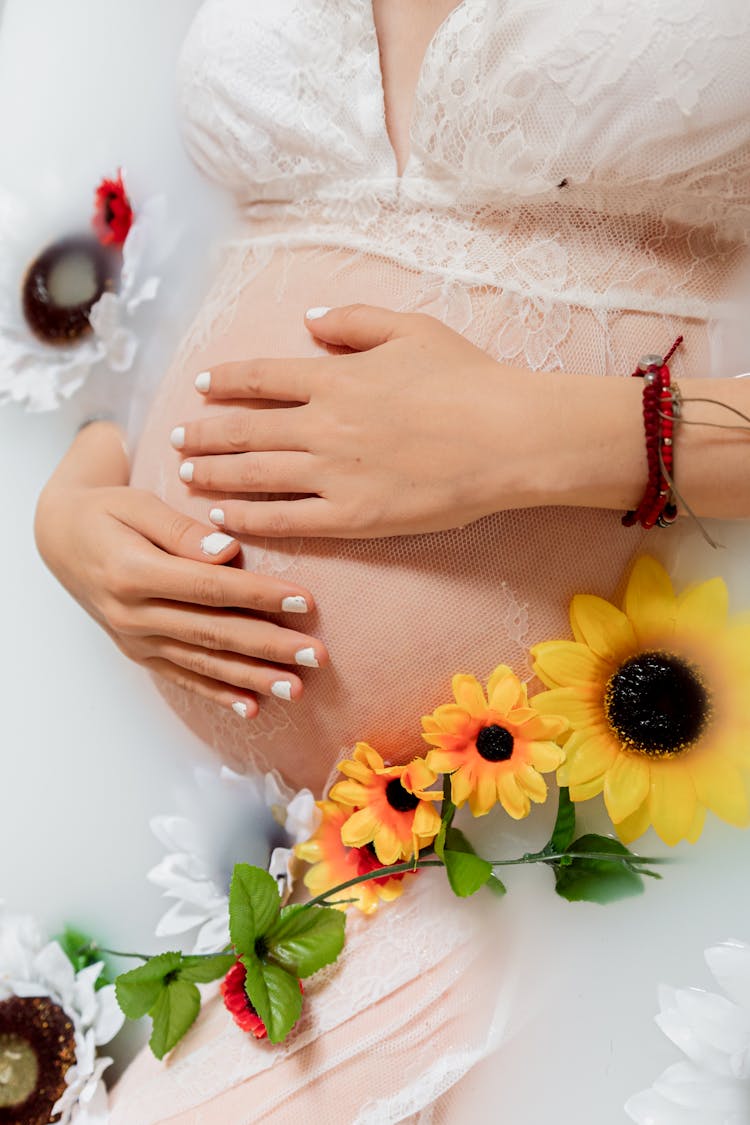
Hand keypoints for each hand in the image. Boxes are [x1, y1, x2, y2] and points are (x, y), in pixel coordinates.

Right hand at [35, 424, 326, 715]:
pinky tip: (253, 707)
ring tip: (297, 687)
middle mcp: (133, 615)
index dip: (260, 595)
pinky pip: (184, 677)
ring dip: (253, 678)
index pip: (210, 588)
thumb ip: (183, 531)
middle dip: (271, 647)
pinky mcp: (140, 653)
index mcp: (133, 574)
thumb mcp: (139, 504)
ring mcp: (136, 640)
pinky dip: (219, 694)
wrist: (62, 538)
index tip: (306, 601)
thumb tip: (228, 553)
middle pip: (214, 633)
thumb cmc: (107, 512)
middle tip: (317, 655)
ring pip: (204, 663)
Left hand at [172, 305, 537, 537]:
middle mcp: (322, 424)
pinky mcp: (352, 517)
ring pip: (255, 475)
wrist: (506, 437)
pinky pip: (286, 519)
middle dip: (204, 432)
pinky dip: (249, 517)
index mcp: (335, 376)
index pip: (260, 378)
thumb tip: (309, 319)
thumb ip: (355, 321)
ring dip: (214, 473)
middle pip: (245, 429)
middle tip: (176, 437)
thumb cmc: (467, 379)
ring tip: (187, 474)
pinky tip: (224, 515)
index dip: (224, 382)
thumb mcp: (412, 328)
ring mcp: (333, 473)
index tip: (201, 387)